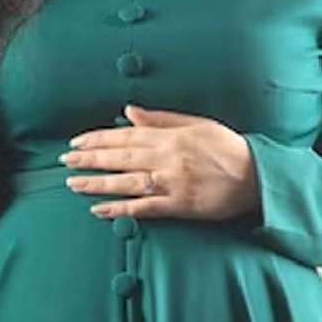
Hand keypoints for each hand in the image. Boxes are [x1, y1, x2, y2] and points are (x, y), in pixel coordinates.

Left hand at [59, 104, 260, 221]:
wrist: (256, 175)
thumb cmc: (227, 146)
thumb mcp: (196, 123)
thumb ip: (160, 119)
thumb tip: (129, 111)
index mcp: (170, 136)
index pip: (125, 135)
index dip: (98, 139)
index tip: (77, 142)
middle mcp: (166, 158)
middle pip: (120, 157)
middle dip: (90, 159)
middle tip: (65, 161)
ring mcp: (171, 183)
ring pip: (126, 182)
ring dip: (97, 183)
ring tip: (73, 183)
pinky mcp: (179, 205)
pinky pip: (144, 208)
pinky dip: (120, 209)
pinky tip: (100, 209)